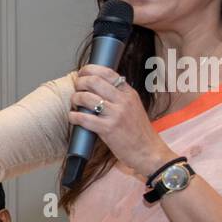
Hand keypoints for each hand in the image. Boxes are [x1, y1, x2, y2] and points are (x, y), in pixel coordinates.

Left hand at [68, 64, 176, 179]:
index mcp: (129, 94)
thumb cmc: (139, 133)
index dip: (91, 69)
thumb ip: (119, 97)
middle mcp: (123, 101)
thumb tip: (99, 88)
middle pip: (94, 81)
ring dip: (75, 98)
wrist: (149, 152)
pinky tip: (72, 117)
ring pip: (87, 98)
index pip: (108, 73)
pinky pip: (84, 118)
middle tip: (76, 88)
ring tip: (75, 104)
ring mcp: (116, 115)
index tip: (82, 72)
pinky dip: (73, 116)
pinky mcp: (108, 129)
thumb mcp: (134, 108)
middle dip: (80, 82)